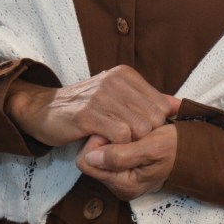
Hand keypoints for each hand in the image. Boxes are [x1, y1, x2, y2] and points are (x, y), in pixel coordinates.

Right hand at [6, 65, 179, 146]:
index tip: (138, 134)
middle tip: (125, 143)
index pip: (162, 106)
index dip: (155, 126)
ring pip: (139, 129)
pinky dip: (116, 148)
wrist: (44, 110)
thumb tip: (180, 105)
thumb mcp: (118, 97)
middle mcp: (115, 80)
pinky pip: (120, 136)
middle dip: (143, 138)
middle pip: (153, 120)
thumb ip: (148, 100)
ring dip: (129, 144)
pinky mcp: (88, 114)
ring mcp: (101, 96)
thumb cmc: (85, 107)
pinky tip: (103, 145)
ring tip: (113, 144)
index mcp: (126, 75)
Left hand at [76, 124, 177, 200]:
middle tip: (125, 126)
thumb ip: (120, 155)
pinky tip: (132, 127)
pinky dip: (118, 134)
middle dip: (104, 136)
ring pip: (100, 149)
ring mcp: (121, 173)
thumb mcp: (152, 148)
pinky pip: (110, 147)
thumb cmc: (178, 148)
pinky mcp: (126, 163)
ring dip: (112, 133)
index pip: (86, 161)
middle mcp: (119, 182)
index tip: (116, 130)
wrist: (197, 151)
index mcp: (123, 184)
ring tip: (131, 125)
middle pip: (91, 155)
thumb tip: (90, 157)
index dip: (97, 140)